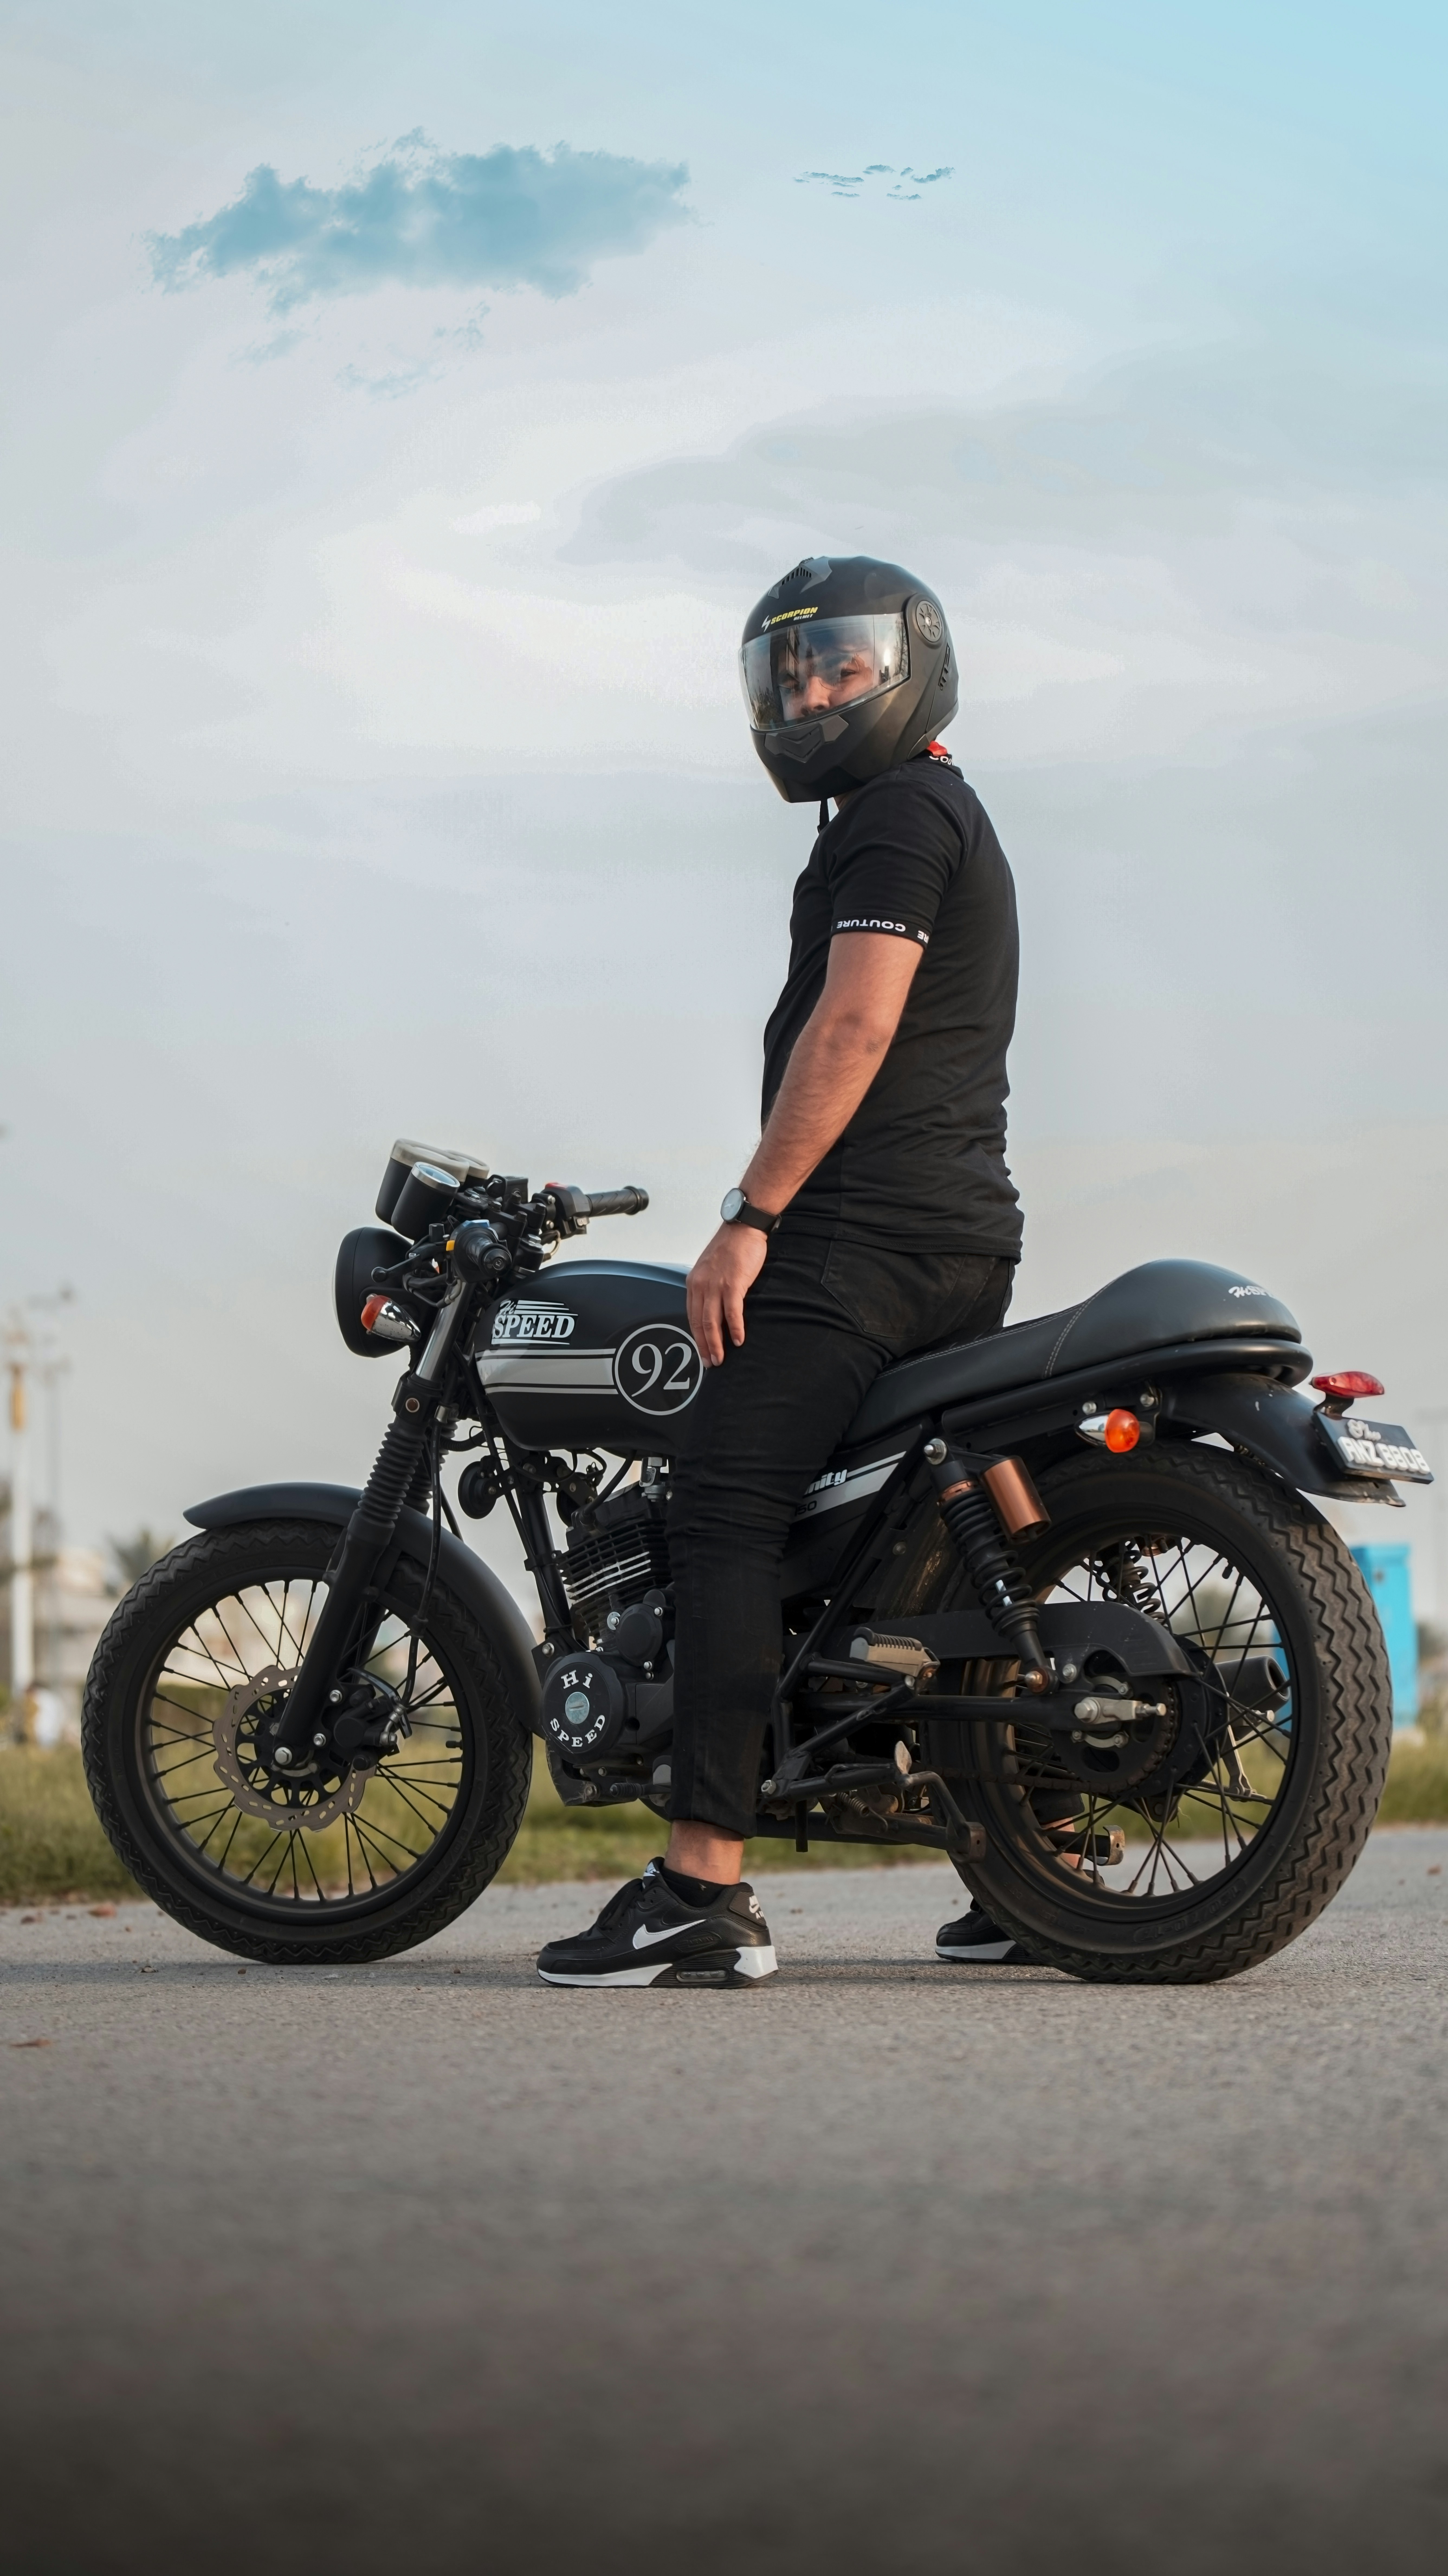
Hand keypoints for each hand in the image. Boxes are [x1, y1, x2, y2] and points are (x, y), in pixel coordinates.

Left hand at [686, 1223, 768, 1366]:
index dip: (697, 1337)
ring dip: (716, 1343)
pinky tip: (738, 1340)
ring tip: (721, 1358)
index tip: (702, 1351)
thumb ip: (708, 1287)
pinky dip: (735, 1328)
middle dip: (704, 1346)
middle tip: (711, 1362)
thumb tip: (713, 1307)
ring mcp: (716, 1285)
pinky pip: (732, 1312)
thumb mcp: (711, 1268)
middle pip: (699, 1323)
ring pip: (712, 1322)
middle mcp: (701, 1285)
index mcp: (694, 1282)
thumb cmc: (730, 1246)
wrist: (743, 1227)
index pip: (691, 1316)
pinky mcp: (733, 1284)